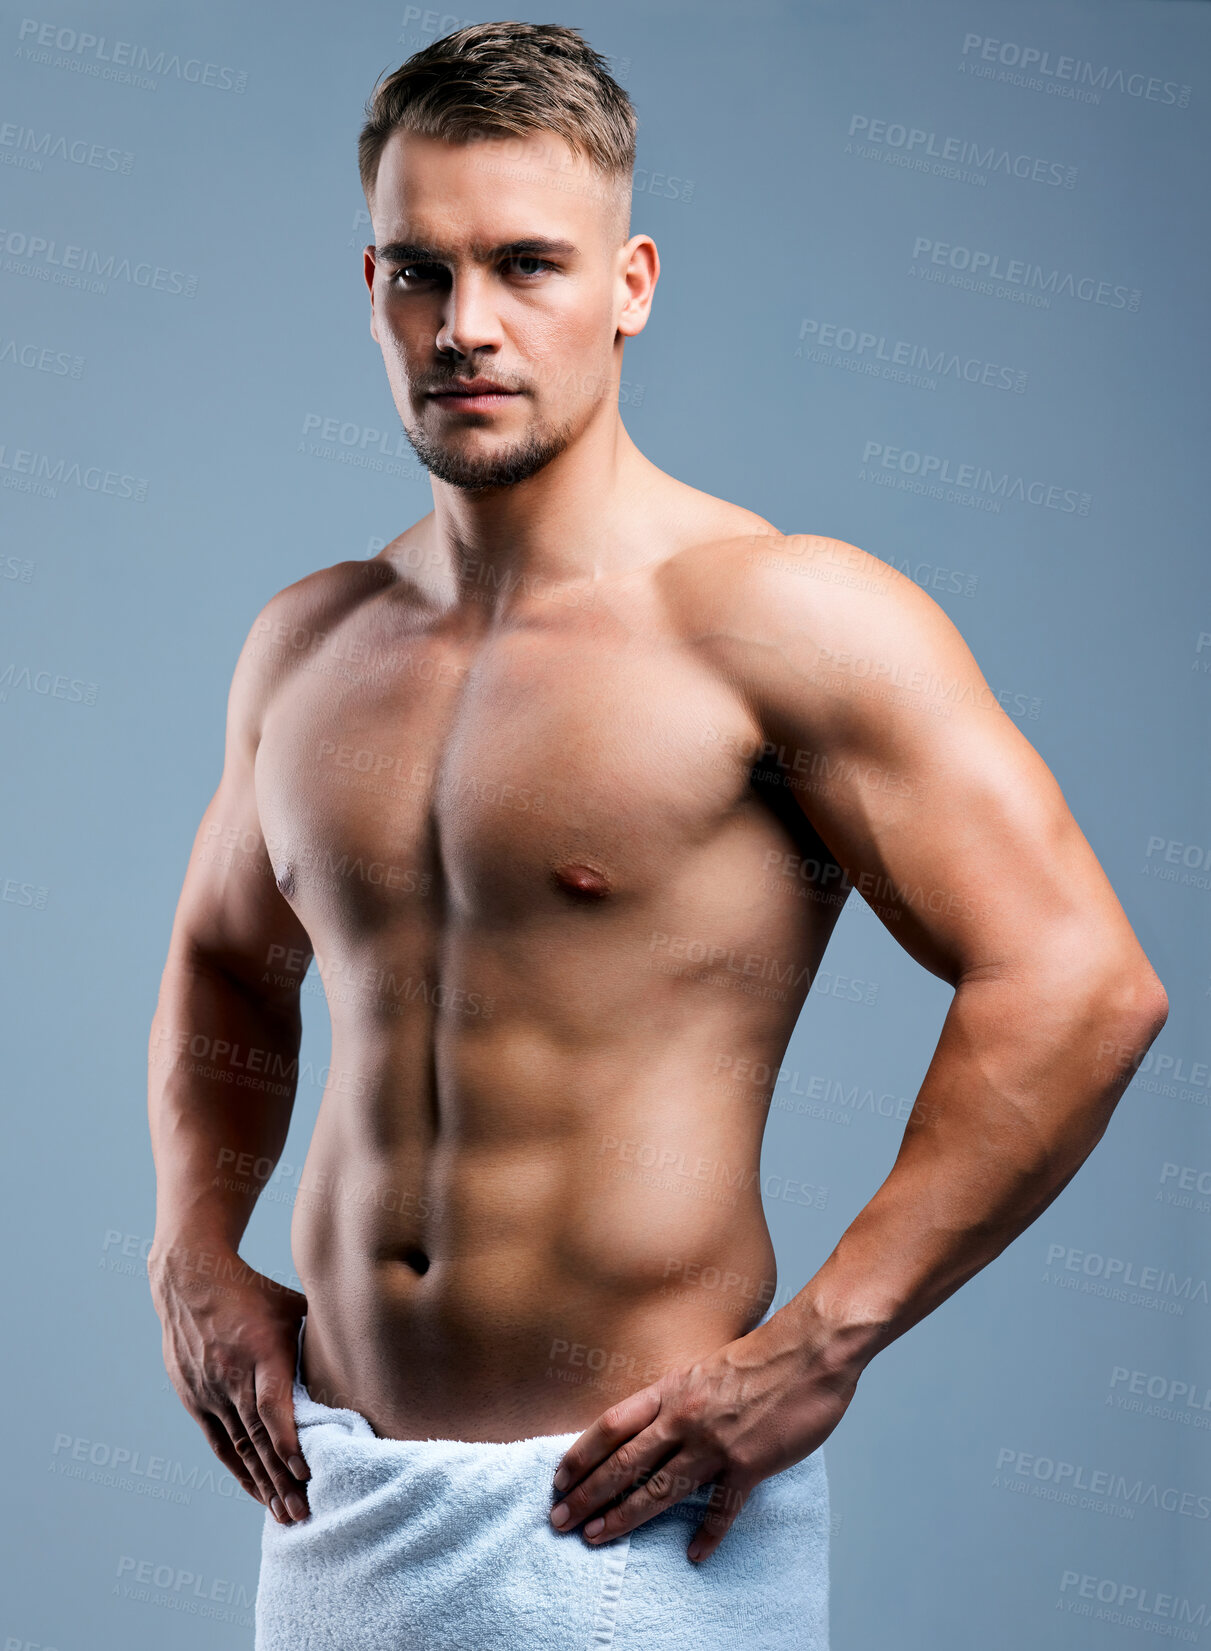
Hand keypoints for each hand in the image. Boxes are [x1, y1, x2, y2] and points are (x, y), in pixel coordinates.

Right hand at [148, 1239, 310, 1524]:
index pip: (271, 1406)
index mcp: (260, 1352)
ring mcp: (210, 1391)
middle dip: (281, 1480)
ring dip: (263, 1484)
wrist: (190, 1281)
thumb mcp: (292, 1306)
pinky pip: (220, 1443)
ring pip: (239, 1447)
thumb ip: (319, 1338)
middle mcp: (232, 1377)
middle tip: (303, 1514)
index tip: (306, 1472)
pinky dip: (240, 1471)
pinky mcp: (195, 1400)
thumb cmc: (253, 1291)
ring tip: (284, 1516)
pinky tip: (256, 1493)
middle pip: (257, 1438)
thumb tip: (362, 1359)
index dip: (288, 1442)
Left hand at [547, 1311, 859, 1560]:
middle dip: (588, 1495)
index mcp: (671, 1390)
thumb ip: (679, 1396)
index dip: (581, 1454)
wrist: (809, 1350)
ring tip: (596, 1537)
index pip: (611, 1425)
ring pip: (658, 1489)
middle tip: (561, 1520)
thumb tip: (657, 1420)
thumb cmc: (762, 1354)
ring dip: (623, 1517)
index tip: (559, 1479)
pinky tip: (694, 1554)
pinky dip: (708, 1534)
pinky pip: (721, 1508)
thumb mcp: (704, 1367)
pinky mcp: (748, 1465)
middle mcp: (684, 1418)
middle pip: (623, 1462)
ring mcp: (714, 1444)